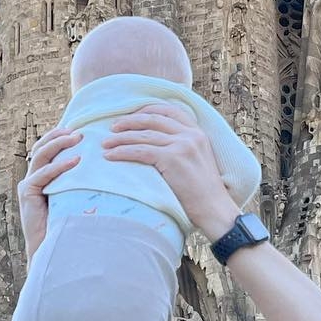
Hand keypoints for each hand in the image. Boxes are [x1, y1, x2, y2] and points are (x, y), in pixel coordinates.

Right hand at [17, 126, 81, 263]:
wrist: (59, 251)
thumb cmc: (75, 225)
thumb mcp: (80, 196)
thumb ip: (85, 181)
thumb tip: (110, 166)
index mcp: (45, 176)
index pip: (50, 148)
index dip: (62, 136)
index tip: (82, 128)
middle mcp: (34, 177)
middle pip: (42, 146)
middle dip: (59, 135)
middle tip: (79, 131)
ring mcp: (29, 185)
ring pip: (40, 155)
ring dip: (59, 144)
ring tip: (77, 138)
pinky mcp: (27, 194)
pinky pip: (41, 174)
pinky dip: (58, 166)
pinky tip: (75, 161)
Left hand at [102, 104, 236, 237]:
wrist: (215, 210)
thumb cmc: (204, 192)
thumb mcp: (199, 160)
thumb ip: (184, 147)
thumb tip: (156, 144)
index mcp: (198, 132)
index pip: (169, 110)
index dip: (147, 110)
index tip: (131, 116)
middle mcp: (191, 135)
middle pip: (153, 119)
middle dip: (129, 121)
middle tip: (112, 127)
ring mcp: (182, 145)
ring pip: (144, 135)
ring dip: (121, 138)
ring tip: (106, 144)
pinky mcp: (173, 159)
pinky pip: (140, 151)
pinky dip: (122, 152)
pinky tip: (110, 156)